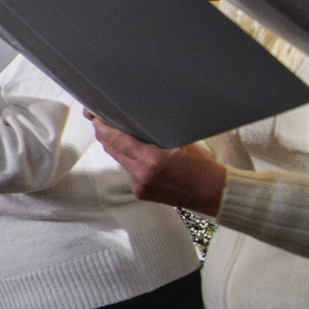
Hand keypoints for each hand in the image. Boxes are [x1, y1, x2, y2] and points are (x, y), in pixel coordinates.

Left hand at [90, 117, 227, 215]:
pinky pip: (128, 170)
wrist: (214, 193)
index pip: (115, 139)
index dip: (101, 126)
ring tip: (121, 132)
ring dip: (117, 146)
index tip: (95, 115)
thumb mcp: (179, 141)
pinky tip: (138, 153)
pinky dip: (129, 160)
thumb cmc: (202, 166)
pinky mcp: (140, 193)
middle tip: (102, 119)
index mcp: (150, 160)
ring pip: (118, 160)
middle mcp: (140, 174)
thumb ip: (152, 133)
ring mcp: (139, 186)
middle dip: (106, 133)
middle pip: (111, 149)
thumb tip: (132, 120)